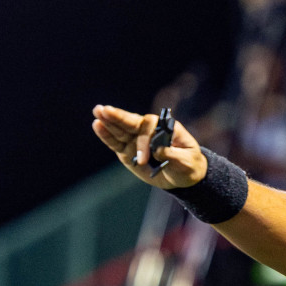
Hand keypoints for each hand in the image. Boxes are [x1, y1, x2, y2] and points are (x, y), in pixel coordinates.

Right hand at [91, 105, 206, 188]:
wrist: (183, 176)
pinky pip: (116, 143)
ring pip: (121, 130)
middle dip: (118, 116)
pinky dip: (107, 135)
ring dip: (108, 121)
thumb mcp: (187, 162)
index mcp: (164, 128)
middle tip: (103, 109)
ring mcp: (136, 140)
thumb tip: (158, 150)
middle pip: (131, 121)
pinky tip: (97, 125)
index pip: (149, 127)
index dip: (143, 142)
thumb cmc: (188, 165)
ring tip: (97, 112)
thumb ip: (174, 156)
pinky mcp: (128, 151)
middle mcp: (148, 130)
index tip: (143, 160)